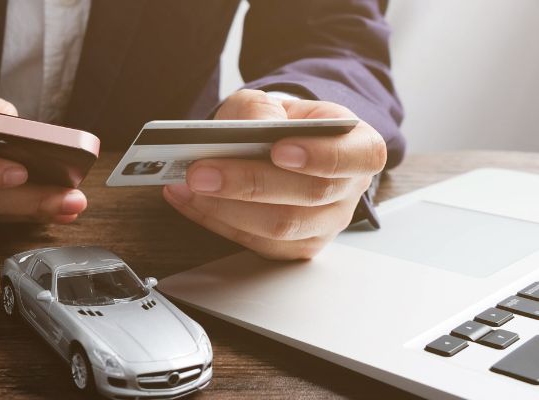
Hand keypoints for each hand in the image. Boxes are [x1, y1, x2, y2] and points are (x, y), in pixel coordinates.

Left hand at [162, 89, 386, 259]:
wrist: (277, 148)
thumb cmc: (281, 124)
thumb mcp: (271, 102)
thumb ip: (261, 109)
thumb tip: (249, 131)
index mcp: (358, 147)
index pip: (357, 157)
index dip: (321, 157)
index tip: (279, 149)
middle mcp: (348, 191)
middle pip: (308, 195)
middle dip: (249, 183)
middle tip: (201, 171)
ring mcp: (323, 225)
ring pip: (279, 227)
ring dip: (224, 207)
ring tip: (186, 184)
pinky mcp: (293, 248)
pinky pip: (253, 242)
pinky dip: (213, 219)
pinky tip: (185, 198)